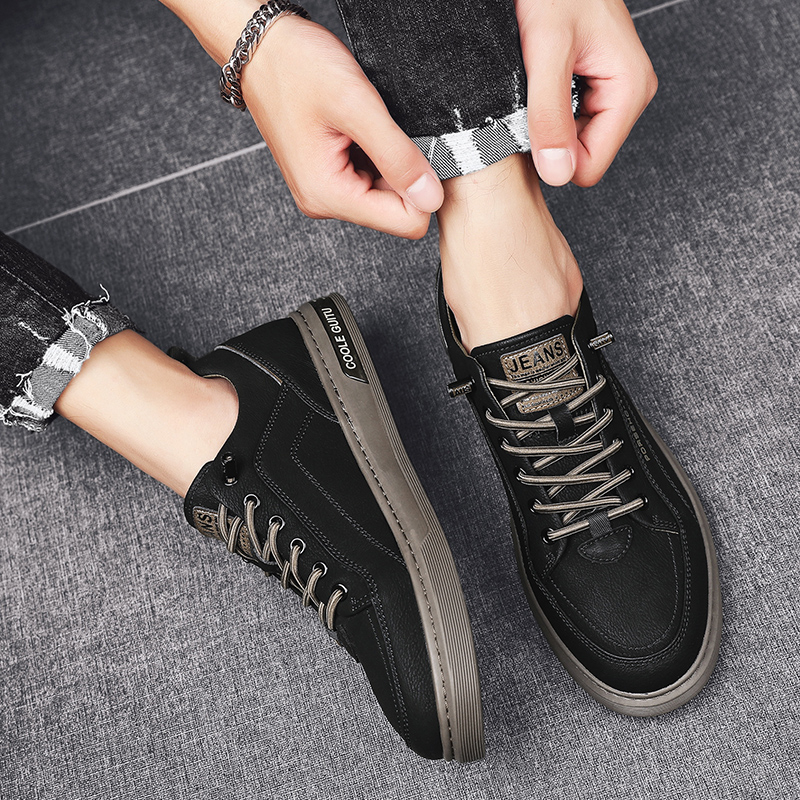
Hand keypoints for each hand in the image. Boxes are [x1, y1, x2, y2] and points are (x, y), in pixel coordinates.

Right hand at [241, 16, 442, 237]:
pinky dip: (378, 154)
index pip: (406, 223)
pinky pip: (372, 178)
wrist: (262, 48)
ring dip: (391, 160)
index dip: (422, 188)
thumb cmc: (297, 68)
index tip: (412, 149)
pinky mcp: (328, 177)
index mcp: (329, 195)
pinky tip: (362, 128)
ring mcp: (326, 190)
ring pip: (387, 194)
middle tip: (388, 131)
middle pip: (397, 211)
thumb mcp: (357, 107)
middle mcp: (325, 201)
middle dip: (405, 172)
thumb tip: (431, 198)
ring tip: (368, 125)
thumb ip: (397, 156)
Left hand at [514, 0, 657, 186]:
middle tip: (529, 97)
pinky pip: (564, 121)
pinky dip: (543, 109)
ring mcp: (608, 92)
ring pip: (570, 142)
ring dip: (544, 122)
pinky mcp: (591, 87)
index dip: (553, 157)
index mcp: (629, 90)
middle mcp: (625, 95)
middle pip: (580, 157)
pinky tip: (536, 83)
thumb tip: (559, 173)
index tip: (530, 123)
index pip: (589, 167)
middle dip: (548, 137)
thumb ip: (550, 116)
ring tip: (533, 84)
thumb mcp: (546, 51)